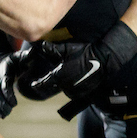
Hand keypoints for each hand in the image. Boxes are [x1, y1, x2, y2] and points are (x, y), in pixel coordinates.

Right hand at [0, 47, 25, 122]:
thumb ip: (25, 56)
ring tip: (4, 116)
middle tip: (8, 112)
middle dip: (3, 104)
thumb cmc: (10, 60)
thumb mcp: (17, 57)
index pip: (5, 86)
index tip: (14, 103)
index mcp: (3, 74)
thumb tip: (33, 52)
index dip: (8, 95)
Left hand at [20, 22, 136, 102]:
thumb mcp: (67, 49)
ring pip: (64, 90)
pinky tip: (75, 79)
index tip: (32, 85)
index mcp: (60, 75)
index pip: (44, 84)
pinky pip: (74, 92)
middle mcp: (66, 85)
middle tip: (49, 79)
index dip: (37, 84)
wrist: (104, 59)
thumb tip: (40, 44)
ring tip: (67, 76)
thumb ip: (52, 49)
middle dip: (51, 84)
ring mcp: (76, 90)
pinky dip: (72, 87)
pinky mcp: (84, 92)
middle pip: (54, 87)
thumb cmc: (85, 52)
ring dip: (63, 85)